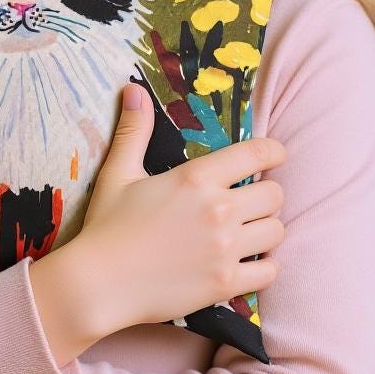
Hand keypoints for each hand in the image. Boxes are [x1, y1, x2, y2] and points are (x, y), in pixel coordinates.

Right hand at [76, 82, 285, 334]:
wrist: (98, 284)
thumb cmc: (107, 225)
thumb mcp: (119, 172)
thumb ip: (133, 130)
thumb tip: (133, 89)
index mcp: (196, 178)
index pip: (256, 154)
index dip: (273, 151)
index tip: (275, 154)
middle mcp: (218, 209)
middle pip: (274, 194)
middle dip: (266, 193)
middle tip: (249, 199)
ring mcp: (225, 248)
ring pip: (276, 231)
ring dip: (265, 228)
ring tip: (248, 229)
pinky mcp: (225, 283)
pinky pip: (269, 271)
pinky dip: (263, 265)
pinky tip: (247, 261)